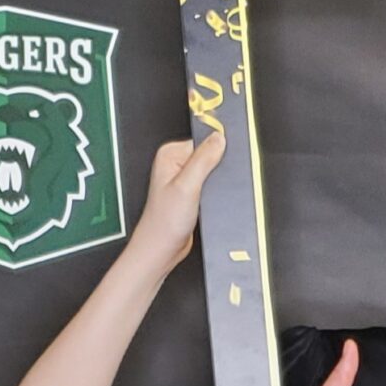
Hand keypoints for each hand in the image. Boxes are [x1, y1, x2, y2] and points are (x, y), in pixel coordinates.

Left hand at [130, 128, 224, 271]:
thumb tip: (219, 138)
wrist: (162, 248)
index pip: (202, 141)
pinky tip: (207, 202)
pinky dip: (213, 193)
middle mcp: (174, 164)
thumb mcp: (187, 185)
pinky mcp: (190, 193)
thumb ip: (204, 159)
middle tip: (209, 188)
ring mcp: (182, 179)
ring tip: (205, 198)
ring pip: (210, 172)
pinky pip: (208, 185)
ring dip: (214, 184)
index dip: (216, 152)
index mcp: (170, 154)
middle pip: (207, 155)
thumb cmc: (164, 221)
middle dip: (215, 170)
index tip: (222, 164)